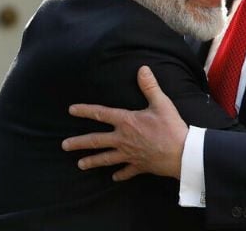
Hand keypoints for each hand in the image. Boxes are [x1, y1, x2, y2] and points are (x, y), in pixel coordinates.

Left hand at [62, 65, 188, 180]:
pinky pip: (126, 171)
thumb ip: (149, 86)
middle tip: (64, 145)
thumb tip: (143, 69)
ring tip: (80, 165)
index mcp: (126, 122)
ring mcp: (129, 154)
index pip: (101, 114)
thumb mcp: (161, 103)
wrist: (181, 153)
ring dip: (92, 161)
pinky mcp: (139, 165)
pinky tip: (114, 177)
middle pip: (96, 141)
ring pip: (106, 159)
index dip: (85, 111)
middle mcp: (123, 139)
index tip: (71, 110)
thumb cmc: (171, 127)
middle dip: (79, 143)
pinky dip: (120, 174)